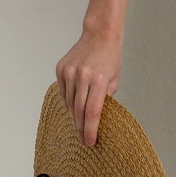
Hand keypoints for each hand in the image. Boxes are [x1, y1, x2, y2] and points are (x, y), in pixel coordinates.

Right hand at [55, 27, 122, 147]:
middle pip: (79, 111)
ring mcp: (69, 72)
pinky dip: (68, 102)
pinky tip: (73, 110)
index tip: (90, 142)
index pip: (92, 112)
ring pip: (69, 103)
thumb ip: (106, 98)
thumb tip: (97, 118)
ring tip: (79, 127)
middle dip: (81, 128)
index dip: (91, 130)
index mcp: (99, 80)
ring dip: (74, 117)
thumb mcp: (115, 79)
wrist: (99, 34)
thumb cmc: (111, 57)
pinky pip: (63, 92)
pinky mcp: (61, 69)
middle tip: (84, 140)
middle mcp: (82, 76)